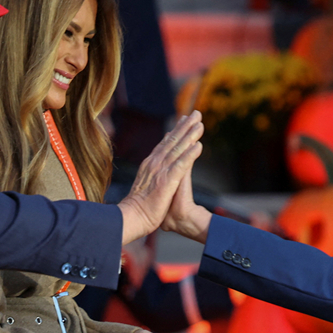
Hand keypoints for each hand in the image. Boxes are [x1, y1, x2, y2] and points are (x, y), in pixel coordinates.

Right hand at [118, 112, 202, 244]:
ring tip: (200, 124)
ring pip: (178, 149)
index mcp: (150, 164)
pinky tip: (198, 146)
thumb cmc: (138, 206)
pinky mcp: (166, 182)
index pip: (165, 143)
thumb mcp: (145, 184)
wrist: (131, 218)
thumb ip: (151, 174)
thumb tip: (155, 167)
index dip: (176, 130)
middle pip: (172, 141)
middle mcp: (154, 163)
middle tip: (197, 113)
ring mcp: (160, 171)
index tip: (184, 119)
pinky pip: (181, 165)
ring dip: (189, 135)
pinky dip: (190, 155)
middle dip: (185, 126)